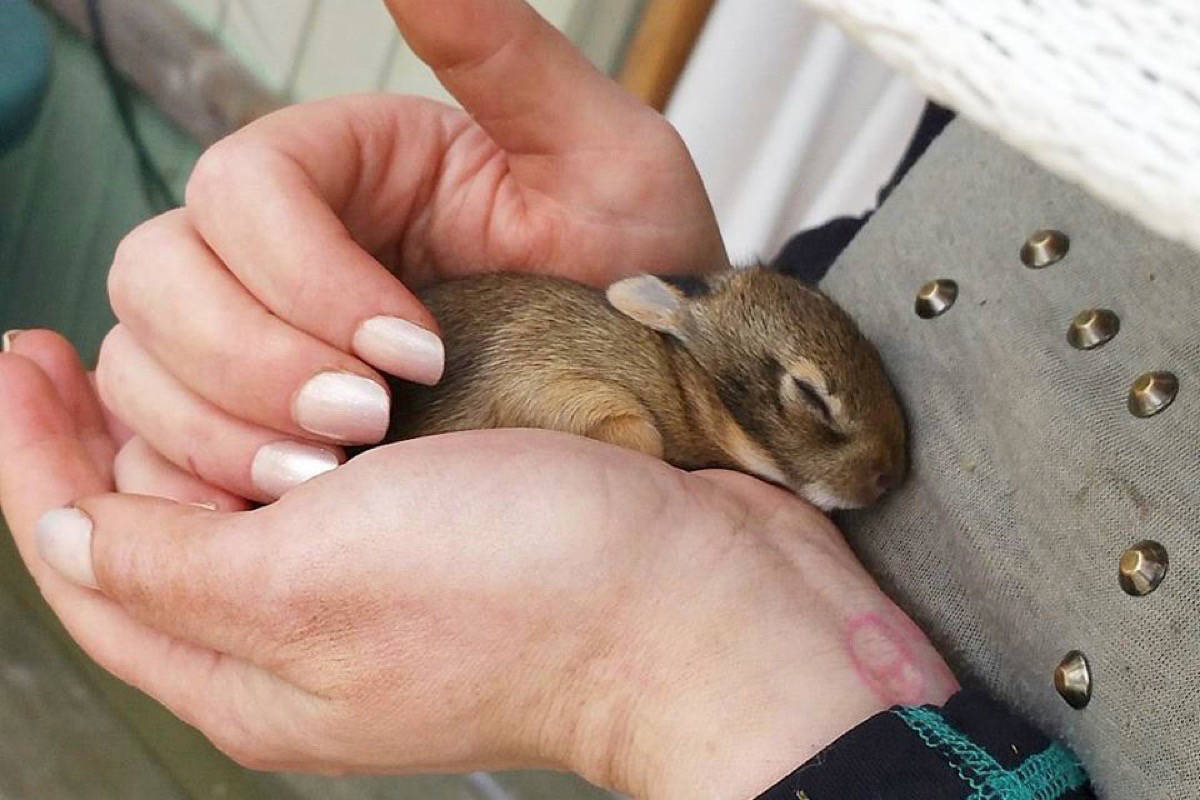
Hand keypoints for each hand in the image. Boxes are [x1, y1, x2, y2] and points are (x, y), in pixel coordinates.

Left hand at [1, 332, 957, 798]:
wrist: (706, 595)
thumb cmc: (533, 595)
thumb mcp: (314, 585)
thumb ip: (165, 563)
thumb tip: (58, 531)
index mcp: (251, 672)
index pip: (84, 559)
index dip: (27, 455)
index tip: (15, 350)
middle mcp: (302, 632)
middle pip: (157, 513)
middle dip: (149, 423)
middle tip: (199, 361)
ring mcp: (376, 577)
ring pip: (246, 474)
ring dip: (244, 398)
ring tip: (287, 361)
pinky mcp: (439, 524)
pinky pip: (328, 454)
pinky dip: (311, 397)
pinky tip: (334, 360)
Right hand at [96, 0, 726, 503]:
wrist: (664, 399)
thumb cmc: (640, 278)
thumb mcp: (604, 159)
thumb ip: (505, 55)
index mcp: (351, 169)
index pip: (242, 189)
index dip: (302, 275)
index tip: (416, 354)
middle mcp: (284, 249)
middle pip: (159, 275)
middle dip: (250, 360)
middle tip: (368, 426)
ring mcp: (261, 340)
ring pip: (144, 361)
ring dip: (219, 430)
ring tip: (332, 478)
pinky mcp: (260, 426)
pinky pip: (164, 450)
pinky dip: (203, 481)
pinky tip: (294, 505)